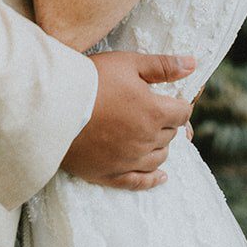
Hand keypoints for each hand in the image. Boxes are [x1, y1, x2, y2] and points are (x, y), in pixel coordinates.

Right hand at [63, 50, 196, 189]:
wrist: (53, 106)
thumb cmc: (91, 79)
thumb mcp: (129, 64)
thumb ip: (163, 66)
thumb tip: (193, 64)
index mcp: (155, 113)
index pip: (182, 113)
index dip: (178, 105)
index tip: (170, 100)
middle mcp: (147, 140)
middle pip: (170, 135)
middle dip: (166, 123)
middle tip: (154, 113)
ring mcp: (130, 160)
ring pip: (159, 158)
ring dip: (160, 146)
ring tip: (152, 137)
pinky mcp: (111, 174)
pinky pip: (140, 182)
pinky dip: (153, 180)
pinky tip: (161, 177)